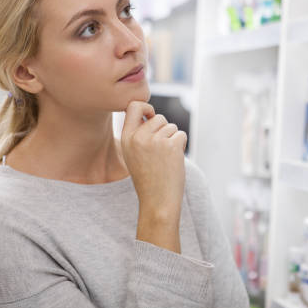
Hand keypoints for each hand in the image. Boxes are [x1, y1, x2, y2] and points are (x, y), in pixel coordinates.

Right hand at [120, 101, 187, 252]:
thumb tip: (150, 113)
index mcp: (126, 138)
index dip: (145, 107)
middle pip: (159, 117)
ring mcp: (155, 141)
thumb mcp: (133, 154)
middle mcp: (139, 137)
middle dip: (164, 130)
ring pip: (172, 127)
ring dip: (173, 140)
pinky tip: (173, 160)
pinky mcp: (171, 145)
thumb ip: (138, 134)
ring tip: (165, 159)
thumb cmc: (148, 178)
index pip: (133, 106)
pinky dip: (181, 146)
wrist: (157, 201)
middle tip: (161, 152)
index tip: (151, 116)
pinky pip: (181, 135)